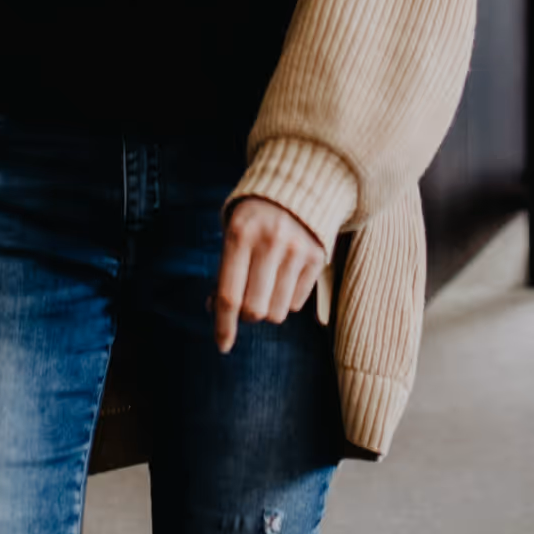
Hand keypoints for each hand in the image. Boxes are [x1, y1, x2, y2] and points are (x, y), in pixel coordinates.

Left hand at [213, 195, 326, 353]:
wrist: (295, 187)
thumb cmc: (253, 219)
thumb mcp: (231, 234)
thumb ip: (224, 271)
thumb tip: (216, 310)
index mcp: (240, 234)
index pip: (229, 295)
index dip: (224, 326)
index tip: (222, 346)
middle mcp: (270, 242)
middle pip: (254, 310)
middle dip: (246, 316)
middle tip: (244, 304)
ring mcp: (296, 250)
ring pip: (277, 312)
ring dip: (267, 310)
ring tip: (264, 287)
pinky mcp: (317, 257)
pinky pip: (297, 303)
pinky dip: (286, 300)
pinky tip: (283, 276)